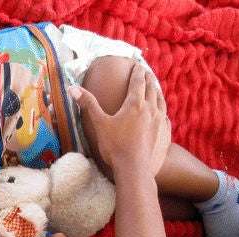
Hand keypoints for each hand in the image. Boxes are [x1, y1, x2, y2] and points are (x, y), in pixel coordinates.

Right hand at [69, 62, 170, 179]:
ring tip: (155, 88)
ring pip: (161, 100)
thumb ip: (88, 104)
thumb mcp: (99, 124)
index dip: (137, 72)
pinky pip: (166, 116)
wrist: (135, 169)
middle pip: (152, 88)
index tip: (136, 65)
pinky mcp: (166, 133)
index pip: (138, 82)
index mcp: (135, 104)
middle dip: (148, 78)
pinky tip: (161, 112)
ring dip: (157, 91)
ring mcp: (161, 121)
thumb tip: (72, 88)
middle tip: (146, 72)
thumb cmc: (115, 146)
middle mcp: (151, 109)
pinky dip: (163, 110)